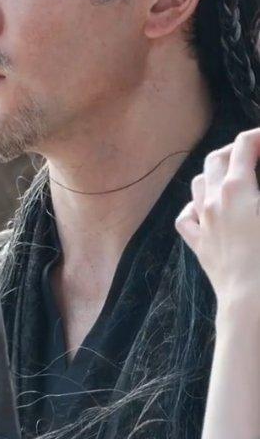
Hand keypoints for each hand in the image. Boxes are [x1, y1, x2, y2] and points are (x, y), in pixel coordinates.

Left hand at [174, 127, 259, 301]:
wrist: (252, 301)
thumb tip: (256, 188)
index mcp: (238, 188)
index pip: (244, 146)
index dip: (258, 136)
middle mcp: (214, 200)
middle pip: (216, 159)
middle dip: (235, 149)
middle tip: (254, 151)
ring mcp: (203, 222)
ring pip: (199, 183)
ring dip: (214, 173)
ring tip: (231, 175)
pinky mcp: (199, 244)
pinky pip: (186, 217)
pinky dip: (195, 206)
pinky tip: (205, 208)